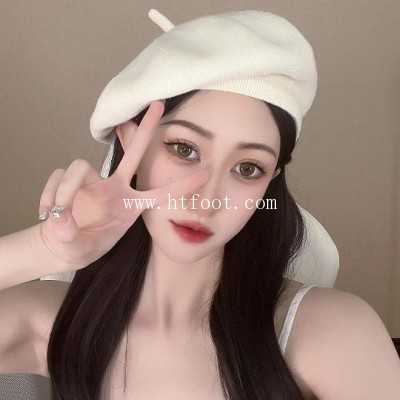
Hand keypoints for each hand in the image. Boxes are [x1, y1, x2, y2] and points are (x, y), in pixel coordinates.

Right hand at [36, 100, 208, 270]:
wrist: (61, 247)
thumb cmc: (82, 246)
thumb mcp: (83, 246)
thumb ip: (71, 235)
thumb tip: (58, 220)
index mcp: (130, 207)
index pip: (159, 194)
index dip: (181, 185)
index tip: (206, 172)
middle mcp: (115, 189)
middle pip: (134, 154)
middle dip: (145, 129)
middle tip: (159, 104)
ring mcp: (93, 183)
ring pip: (79, 166)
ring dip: (64, 190)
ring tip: (55, 215)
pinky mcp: (70, 182)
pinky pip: (58, 178)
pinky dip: (49, 196)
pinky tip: (45, 214)